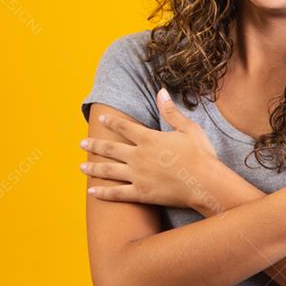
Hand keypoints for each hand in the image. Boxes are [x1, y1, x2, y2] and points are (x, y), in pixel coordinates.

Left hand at [80, 88, 217, 208]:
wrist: (204, 182)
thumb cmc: (200, 155)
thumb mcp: (188, 128)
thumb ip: (170, 111)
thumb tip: (161, 91)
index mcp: (148, 139)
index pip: (124, 127)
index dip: (111, 122)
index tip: (100, 119)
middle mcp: (138, 156)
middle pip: (110, 149)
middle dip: (95, 146)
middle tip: (81, 144)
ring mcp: (138, 176)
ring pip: (109, 171)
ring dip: (94, 168)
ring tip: (82, 167)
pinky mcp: (141, 193)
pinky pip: (117, 193)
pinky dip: (103, 193)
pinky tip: (92, 192)